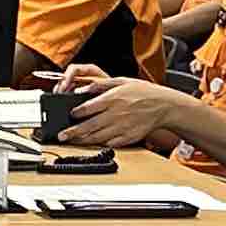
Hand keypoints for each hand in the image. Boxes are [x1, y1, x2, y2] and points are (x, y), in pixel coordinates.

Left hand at [61, 72, 182, 150]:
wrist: (164, 106)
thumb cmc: (143, 92)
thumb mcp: (121, 81)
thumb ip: (100, 85)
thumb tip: (83, 89)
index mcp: (112, 99)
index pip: (87, 108)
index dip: (75, 113)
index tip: (69, 115)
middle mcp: (115, 115)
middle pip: (89, 126)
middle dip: (72, 132)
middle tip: (61, 136)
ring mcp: (121, 128)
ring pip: (97, 137)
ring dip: (83, 140)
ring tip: (72, 141)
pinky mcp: (128, 137)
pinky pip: (110, 143)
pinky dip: (100, 144)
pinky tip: (92, 143)